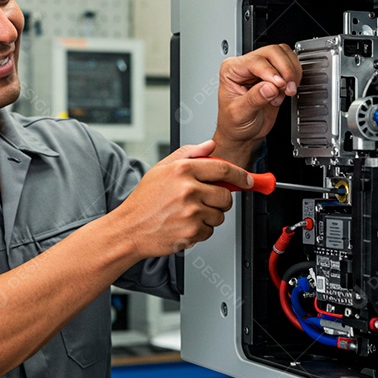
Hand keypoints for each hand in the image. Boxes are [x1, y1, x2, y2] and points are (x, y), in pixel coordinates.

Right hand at [111, 140, 251, 257]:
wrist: (129, 228)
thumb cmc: (144, 201)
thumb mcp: (161, 169)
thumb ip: (188, 154)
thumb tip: (210, 146)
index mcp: (182, 170)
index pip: (223, 168)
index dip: (240, 175)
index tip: (247, 180)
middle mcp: (188, 189)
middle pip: (225, 195)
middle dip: (220, 200)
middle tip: (204, 201)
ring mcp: (191, 211)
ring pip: (219, 215)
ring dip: (209, 216)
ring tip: (187, 213)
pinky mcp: (192, 230)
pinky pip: (210, 231)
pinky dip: (200, 230)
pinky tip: (184, 225)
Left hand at [212, 44, 301, 164]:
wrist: (242, 134)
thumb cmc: (233, 124)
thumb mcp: (240, 114)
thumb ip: (254, 99)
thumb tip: (270, 87)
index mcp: (231, 69)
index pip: (256, 61)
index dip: (270, 72)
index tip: (279, 85)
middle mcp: (246, 65)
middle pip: (273, 52)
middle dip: (285, 70)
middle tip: (287, 88)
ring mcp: (261, 68)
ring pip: (284, 54)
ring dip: (291, 72)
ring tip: (286, 91)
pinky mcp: (274, 75)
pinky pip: (290, 65)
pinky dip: (293, 77)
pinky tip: (284, 92)